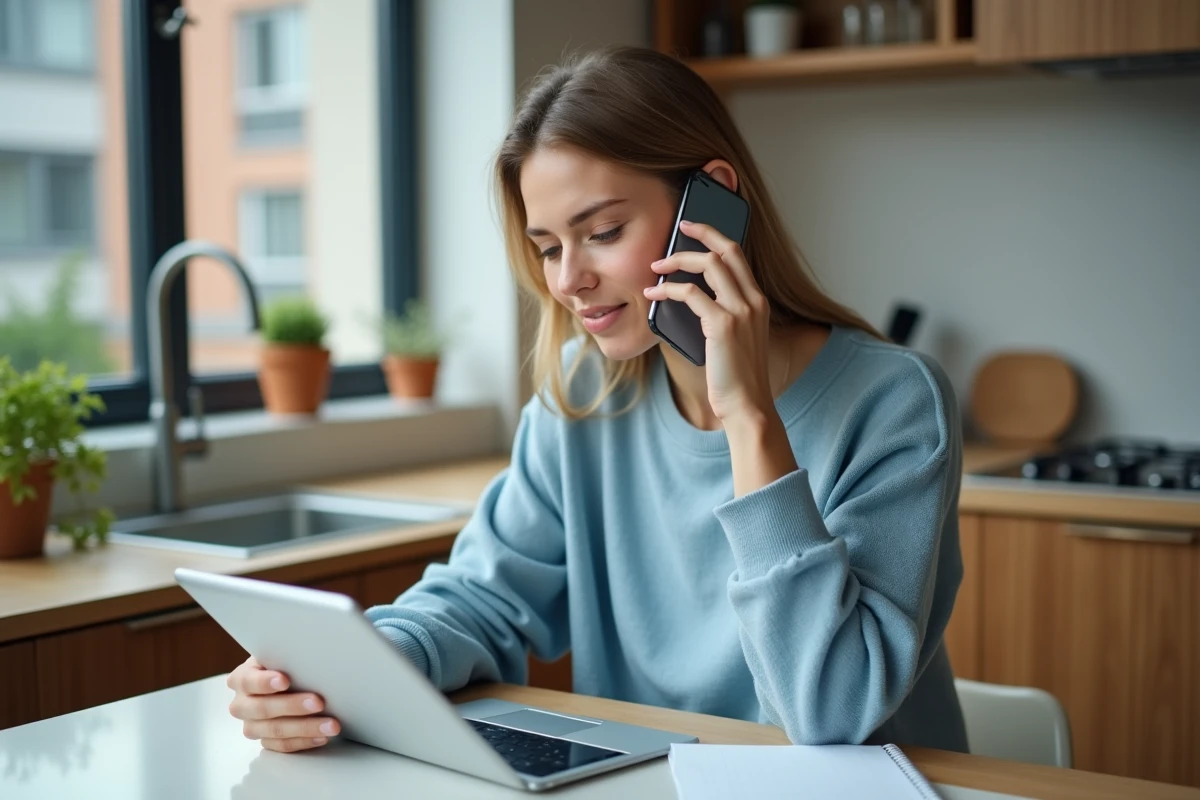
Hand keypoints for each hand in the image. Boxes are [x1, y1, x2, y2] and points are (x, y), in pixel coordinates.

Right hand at [226, 655, 340, 752]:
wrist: (284, 681)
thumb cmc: (284, 665)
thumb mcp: (281, 655)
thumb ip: (287, 656)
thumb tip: (313, 653)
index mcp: (241, 678)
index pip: (248, 681)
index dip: (265, 682)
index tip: (284, 680)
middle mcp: (242, 705)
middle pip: (263, 709)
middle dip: (292, 706)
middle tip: (318, 702)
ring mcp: (252, 726)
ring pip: (276, 730)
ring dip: (306, 728)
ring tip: (330, 725)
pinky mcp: (265, 741)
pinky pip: (284, 746)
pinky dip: (305, 741)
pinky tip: (322, 737)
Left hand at [643, 219, 773, 423]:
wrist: (747, 406)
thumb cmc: (735, 378)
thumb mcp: (736, 339)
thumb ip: (723, 315)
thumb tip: (691, 297)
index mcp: (758, 301)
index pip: (738, 255)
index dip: (715, 236)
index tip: (694, 228)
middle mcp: (753, 300)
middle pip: (727, 250)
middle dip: (700, 233)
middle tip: (676, 228)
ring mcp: (741, 311)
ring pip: (709, 265)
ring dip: (678, 260)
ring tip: (656, 266)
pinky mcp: (723, 325)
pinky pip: (691, 294)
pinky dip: (669, 289)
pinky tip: (654, 294)